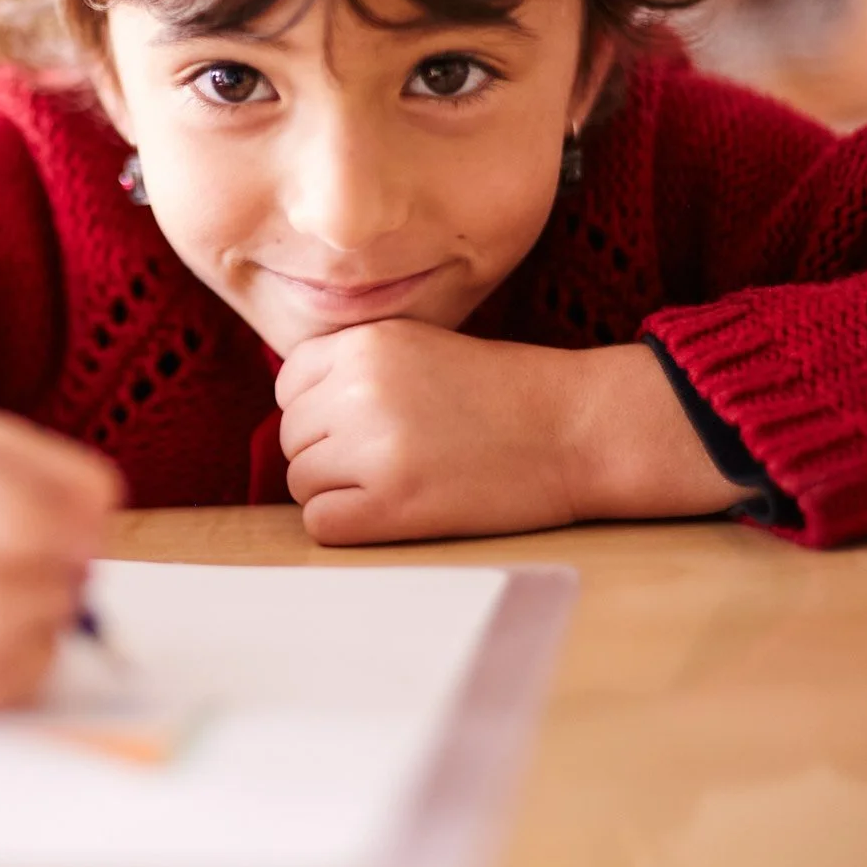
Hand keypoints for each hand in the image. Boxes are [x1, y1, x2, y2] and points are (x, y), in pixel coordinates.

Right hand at [0, 411, 122, 710]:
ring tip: (41, 605)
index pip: (9, 521)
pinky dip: (8, 671)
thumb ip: (46, 469)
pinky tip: (8, 637)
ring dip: (42, 639)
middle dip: (57, 595)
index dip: (71, 533)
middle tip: (69, 575)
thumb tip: (98, 525)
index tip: (89, 531)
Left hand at [277, 322, 740, 544]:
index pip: (289, 385)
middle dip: (329, 451)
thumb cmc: (505, 392)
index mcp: (364, 341)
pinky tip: (395, 511)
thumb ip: (356, 367)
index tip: (359, 422)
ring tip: (399, 481)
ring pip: (302, 481)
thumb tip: (297, 409)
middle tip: (389, 457)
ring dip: (339, 489)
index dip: (318, 409)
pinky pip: (322, 523)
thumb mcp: (420, 347)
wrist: (577, 429)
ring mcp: (371, 447)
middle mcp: (357, 388)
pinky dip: (349, 524)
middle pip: (293, 436)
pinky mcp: (390, 504)